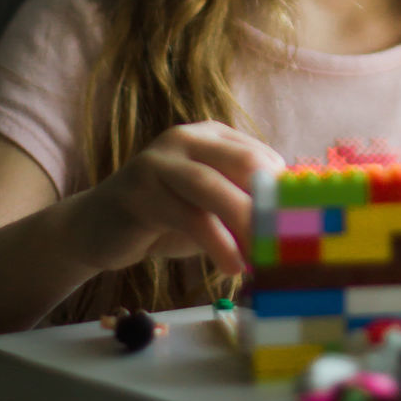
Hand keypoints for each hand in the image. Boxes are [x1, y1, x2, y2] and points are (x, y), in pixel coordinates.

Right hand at [63, 121, 285, 277]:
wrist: (95, 228)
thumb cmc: (164, 218)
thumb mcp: (210, 210)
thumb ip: (243, 209)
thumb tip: (293, 232)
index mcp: (212, 135)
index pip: (262, 156)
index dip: (286, 192)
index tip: (305, 227)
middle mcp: (187, 138)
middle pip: (243, 162)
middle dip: (271, 202)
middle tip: (291, 240)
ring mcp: (160, 160)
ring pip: (214, 187)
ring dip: (246, 223)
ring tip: (267, 256)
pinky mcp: (139, 189)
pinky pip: (188, 215)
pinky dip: (217, 242)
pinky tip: (234, 265)